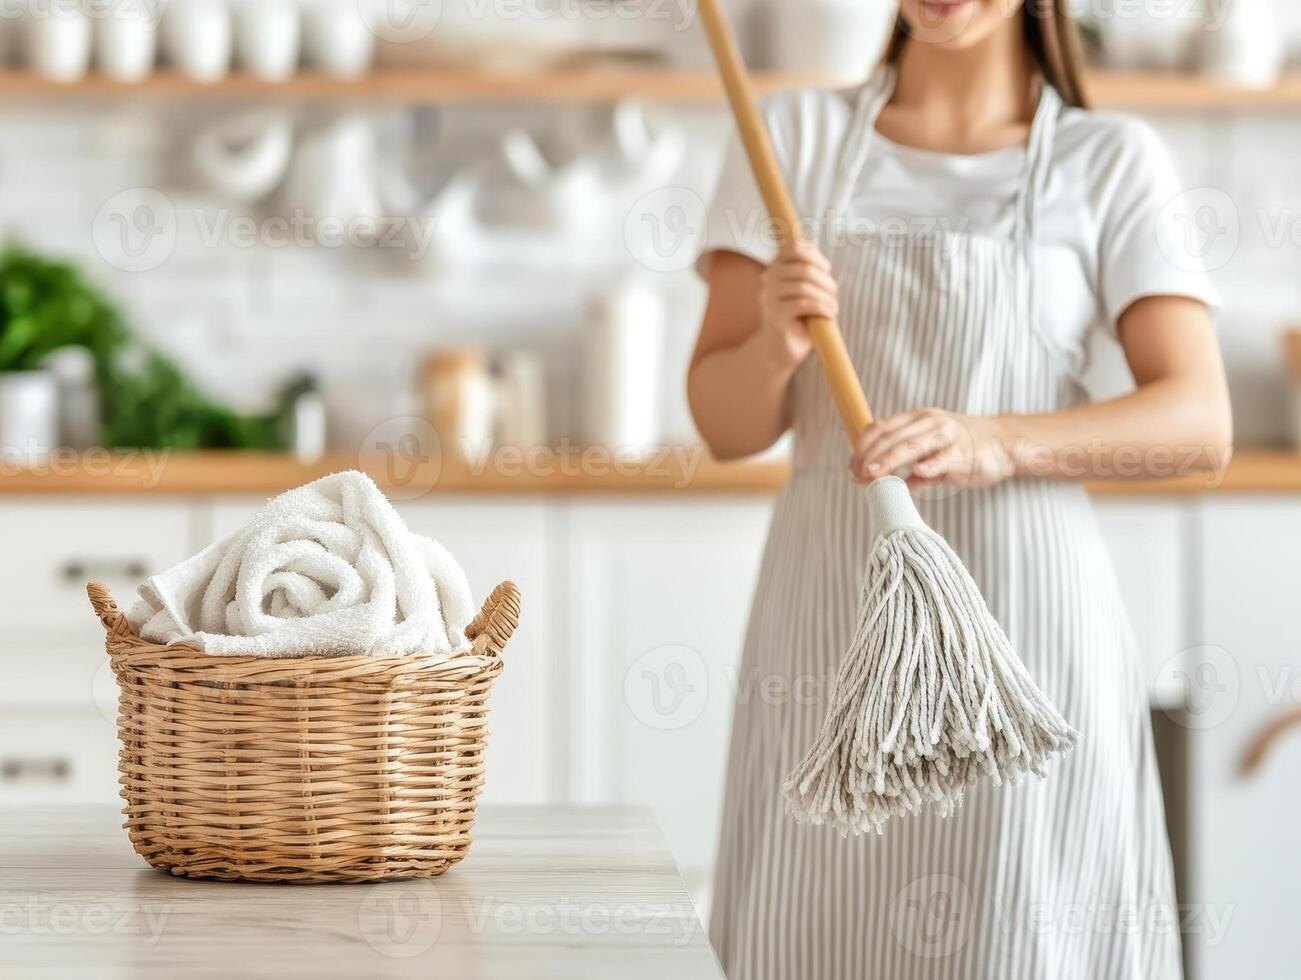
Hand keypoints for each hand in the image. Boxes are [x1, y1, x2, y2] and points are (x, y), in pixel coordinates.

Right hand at [756, 242, 836, 368]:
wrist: (782, 350)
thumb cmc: (799, 319)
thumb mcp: (807, 291)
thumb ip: (810, 271)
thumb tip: (818, 254)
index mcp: (775, 269)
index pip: (793, 248)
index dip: (815, 256)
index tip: (827, 270)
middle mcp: (768, 281)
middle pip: (803, 268)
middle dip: (825, 281)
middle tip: (833, 294)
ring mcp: (769, 298)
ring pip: (804, 286)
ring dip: (825, 296)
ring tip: (833, 308)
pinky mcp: (774, 316)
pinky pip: (802, 304)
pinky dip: (821, 307)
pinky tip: (829, 315)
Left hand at [850, 409, 1017, 490]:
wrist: (1003, 442)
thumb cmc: (960, 446)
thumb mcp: (929, 447)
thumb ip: (904, 460)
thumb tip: (876, 481)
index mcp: (917, 418)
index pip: (881, 428)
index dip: (862, 447)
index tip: (852, 467)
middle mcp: (930, 423)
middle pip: (892, 438)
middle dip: (871, 457)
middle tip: (858, 476)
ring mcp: (948, 437)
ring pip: (913, 446)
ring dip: (890, 461)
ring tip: (873, 474)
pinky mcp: (964, 454)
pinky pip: (943, 460)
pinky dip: (928, 467)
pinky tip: (915, 475)